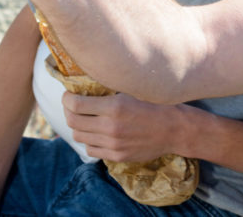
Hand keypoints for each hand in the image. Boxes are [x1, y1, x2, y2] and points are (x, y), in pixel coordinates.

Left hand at [62, 92, 190, 162]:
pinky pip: (91, 149)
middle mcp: (111, 127)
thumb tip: (87, 86)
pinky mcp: (117, 156)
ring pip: (79, 137)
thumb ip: (111, 91)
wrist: (175, 129)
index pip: (76, 105)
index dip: (66, 99)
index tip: (68, 95)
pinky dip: (89, 140)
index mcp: (114, 107)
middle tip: (71, 106)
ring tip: (83, 119)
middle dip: (68, 111)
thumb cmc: (156, 104)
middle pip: (73, 122)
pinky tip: (96, 132)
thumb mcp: (133, 91)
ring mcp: (113, 144)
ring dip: (77, 126)